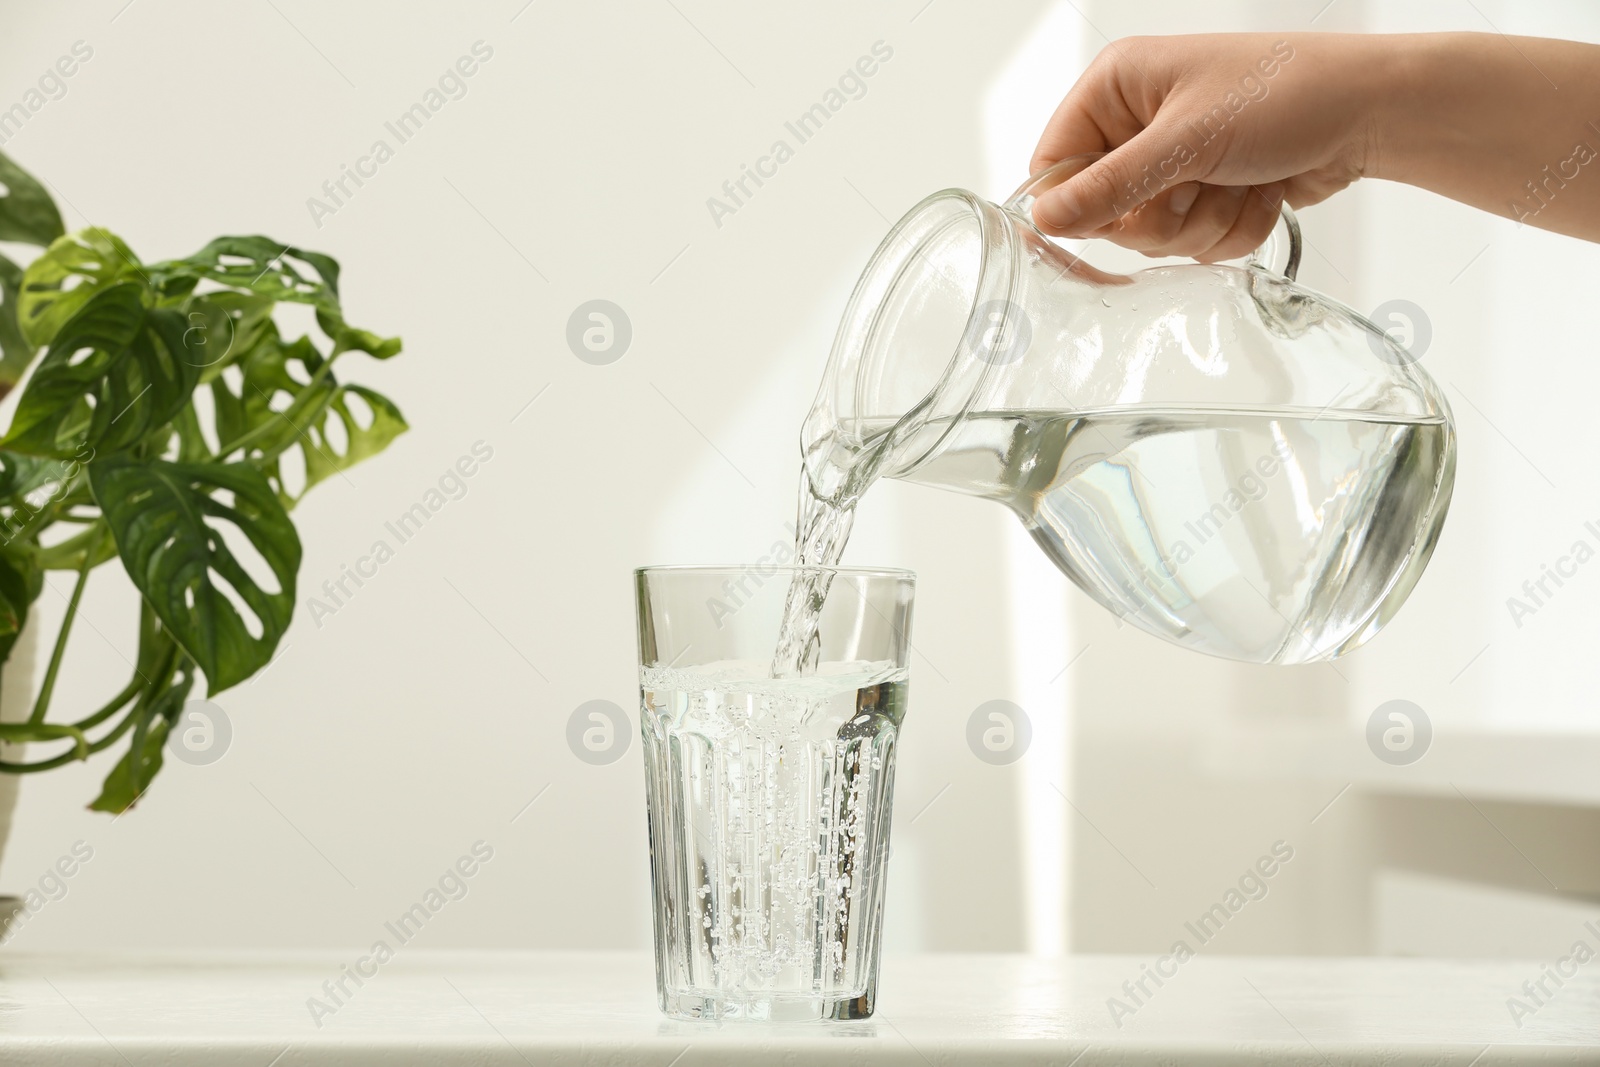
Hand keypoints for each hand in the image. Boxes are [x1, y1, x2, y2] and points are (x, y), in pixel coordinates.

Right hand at [1029, 34, 1382, 260]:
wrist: (1371, 112)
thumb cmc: (1287, 94)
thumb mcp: (1187, 140)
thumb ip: (1109, 186)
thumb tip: (1043, 218)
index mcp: (1118, 87)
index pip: (1054, 163)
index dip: (1075, 204)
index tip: (1109, 222)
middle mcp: (1139, 124)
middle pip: (1104, 212)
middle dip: (1162, 214)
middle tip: (1199, 183)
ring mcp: (1175, 163)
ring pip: (1154, 238)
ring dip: (1204, 222)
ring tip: (1242, 179)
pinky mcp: (1208, 194)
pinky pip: (1194, 244)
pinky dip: (1232, 228)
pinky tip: (1261, 190)